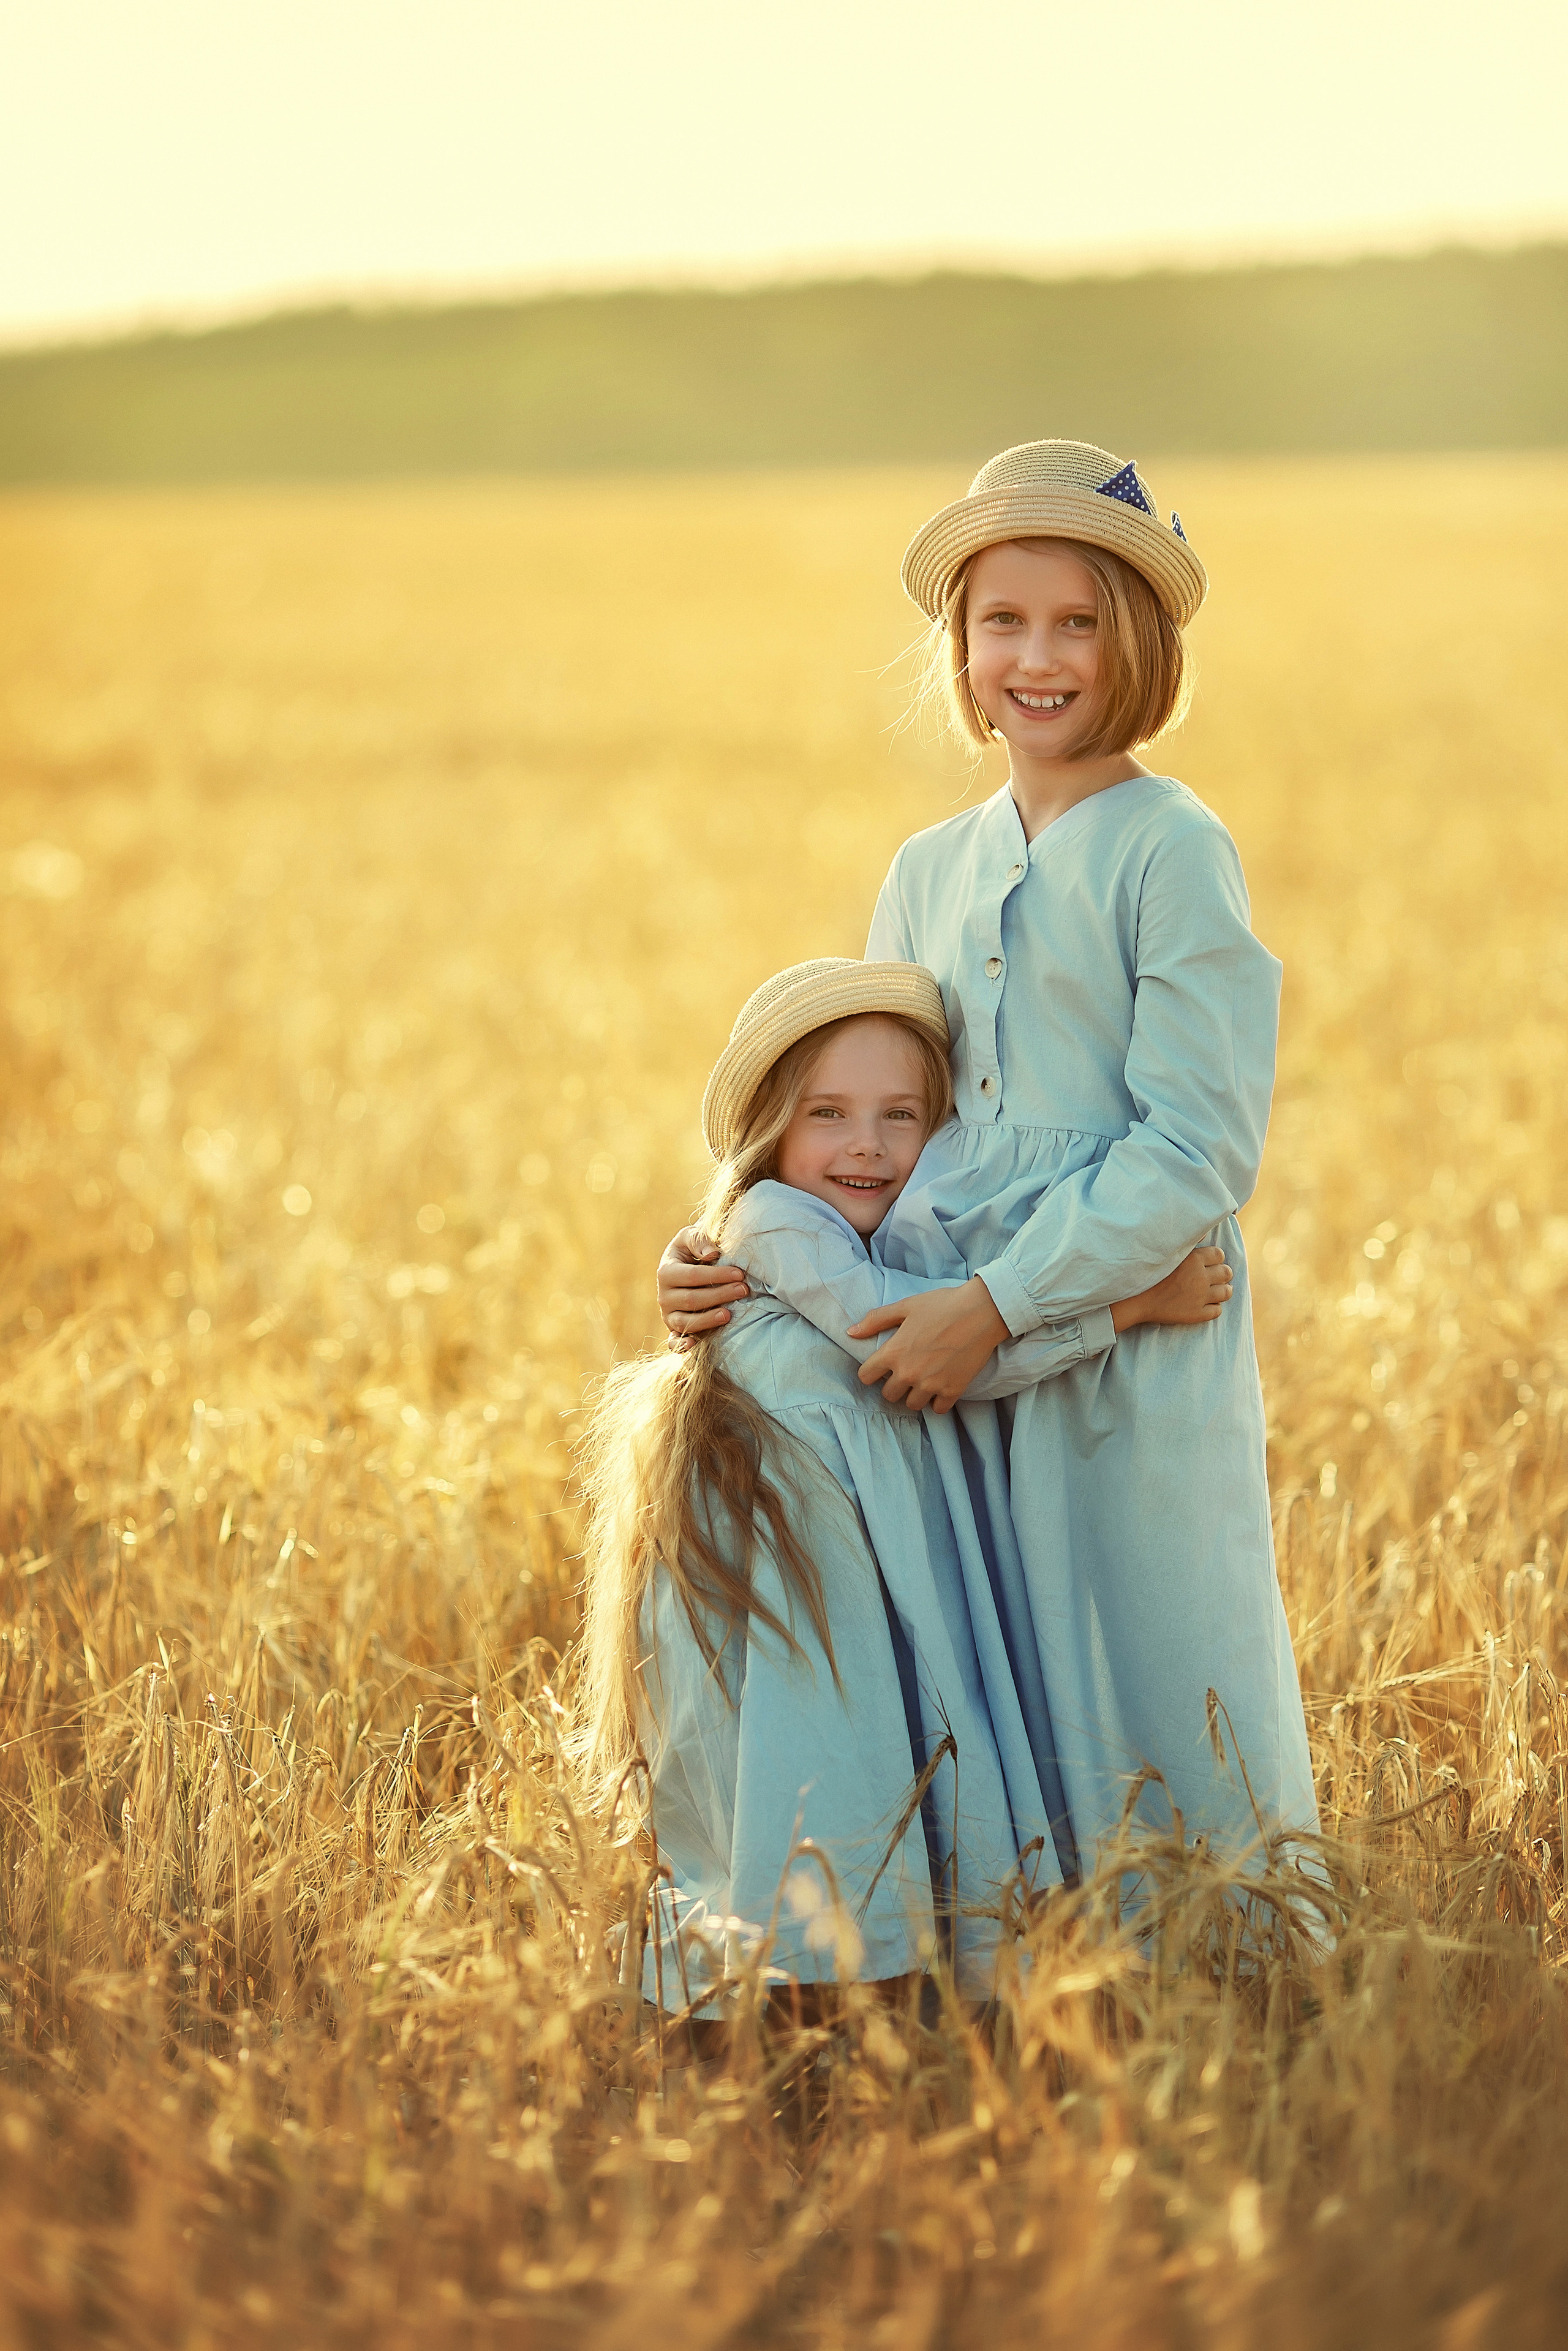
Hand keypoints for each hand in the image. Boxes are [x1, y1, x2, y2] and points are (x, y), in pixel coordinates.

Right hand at [657, 1225, 748, 1338]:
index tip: (739, 1273)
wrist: (685, 1266)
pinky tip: (693, 1346)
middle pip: (692, 1299)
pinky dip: (681, 1346)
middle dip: (720, 1295)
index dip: (716, 1275)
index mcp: (666, 1272)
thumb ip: (698, 1239)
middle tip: (744, 1290)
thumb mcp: (689, 1237)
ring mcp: (668, 1315)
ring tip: (729, 1315)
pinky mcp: (673, 1330)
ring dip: (708, 1319)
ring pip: (685, 1322)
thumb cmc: (691, 1250)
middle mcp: (664, 1296)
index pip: (692, 1276)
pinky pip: (673, 1341)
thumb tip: (711, 1253)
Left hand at [848, 1278, 1009, 1413]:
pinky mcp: (953, 1391)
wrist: (981, 1312)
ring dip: (915, 1395)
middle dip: (893, 1385)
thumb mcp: (906, 1306)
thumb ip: (876, 1320)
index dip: (871, 1371)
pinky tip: (941, 1386)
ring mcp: (931, 1385)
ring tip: (923, 1380)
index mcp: (894, 1352)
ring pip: (912, 1405)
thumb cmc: (942, 1305)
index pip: (866, 1376)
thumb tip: (851, 1332)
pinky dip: (938, 1401)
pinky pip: (938, 1409)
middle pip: (888, 1395)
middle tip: (906, 1372)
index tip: (881, 1367)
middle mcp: (909, 1373)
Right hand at [1111, 1246, 1231, 1331]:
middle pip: (1226, 1273)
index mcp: (1194, 1259)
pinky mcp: (1197, 1314)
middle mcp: (1200, 1277)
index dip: (1216, 1258)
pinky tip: (1206, 1304)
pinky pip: (1217, 1311)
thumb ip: (1187, 1242)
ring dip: (1222, 1290)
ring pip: (1226, 1292)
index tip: (1209, 1262)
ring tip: (1214, 1290)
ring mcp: (1200, 1297)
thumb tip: (1204, 1231)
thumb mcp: (1166, 1252)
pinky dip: (1214, 1307)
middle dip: (1222, 1273)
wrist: (1135, 1299)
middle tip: (1214, 1276)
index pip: (1219, 1254)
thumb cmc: (1148, 1272)